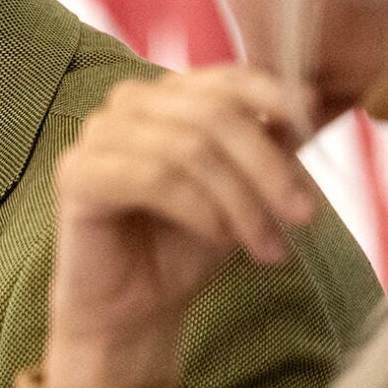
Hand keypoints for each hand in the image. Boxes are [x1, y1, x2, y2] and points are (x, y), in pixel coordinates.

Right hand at [46, 67, 318, 387]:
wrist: (136, 310)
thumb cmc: (187, 247)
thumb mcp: (246, 191)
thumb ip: (268, 148)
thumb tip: (308, 111)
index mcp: (166, 98)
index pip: (223, 78)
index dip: (271, 93)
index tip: (312, 117)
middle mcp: (126, 106)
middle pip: (212, 113)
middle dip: (267, 168)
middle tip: (304, 215)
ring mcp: (95, 137)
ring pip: (187, 149)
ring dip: (239, 201)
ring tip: (266, 245)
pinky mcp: (75, 174)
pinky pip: (154, 179)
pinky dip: (199, 210)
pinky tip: (219, 238)